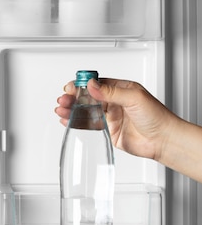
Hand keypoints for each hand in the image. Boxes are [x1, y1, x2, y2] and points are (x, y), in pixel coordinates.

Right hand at [55, 78, 176, 161]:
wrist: (162, 140)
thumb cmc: (156, 117)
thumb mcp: (133, 98)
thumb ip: (111, 92)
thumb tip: (92, 85)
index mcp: (121, 89)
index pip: (97, 83)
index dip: (82, 84)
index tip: (71, 87)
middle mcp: (114, 102)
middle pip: (88, 97)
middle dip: (73, 98)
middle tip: (63, 100)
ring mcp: (111, 116)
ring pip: (86, 111)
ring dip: (72, 110)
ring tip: (61, 110)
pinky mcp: (109, 131)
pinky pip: (90, 125)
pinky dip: (78, 122)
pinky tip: (68, 121)